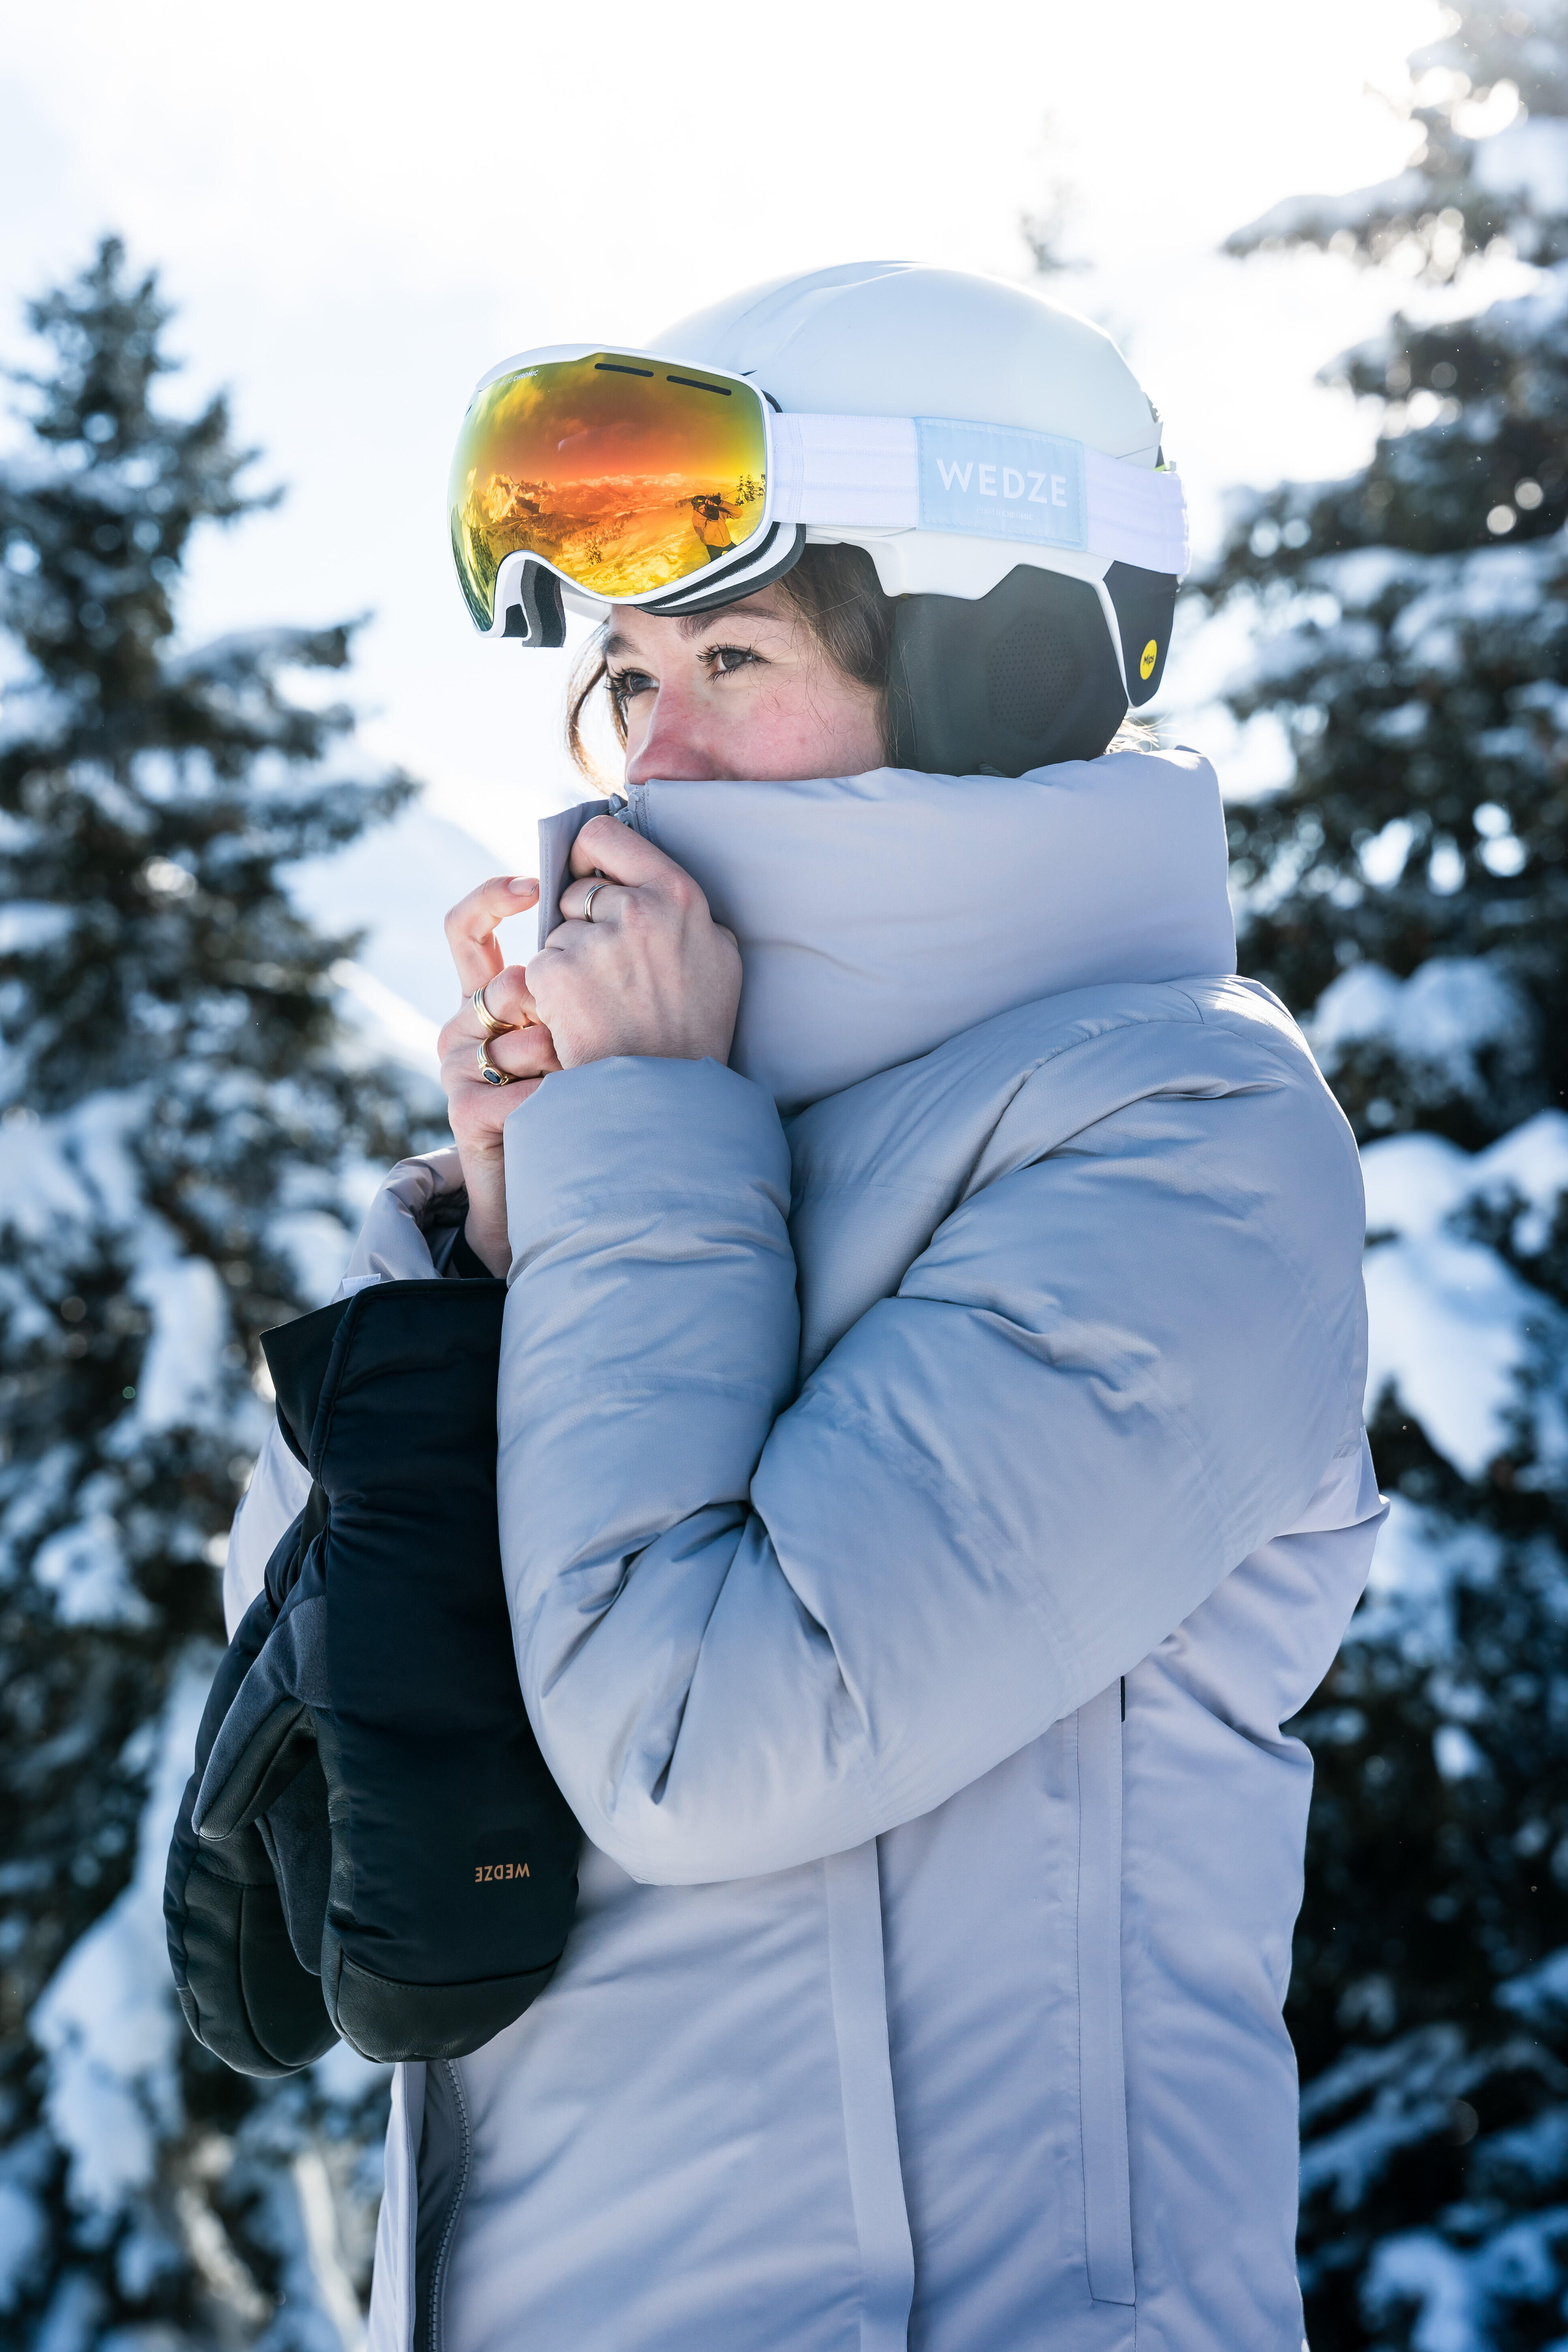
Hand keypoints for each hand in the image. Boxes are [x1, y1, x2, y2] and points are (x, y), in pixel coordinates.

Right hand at [438, 876, 562, 1273]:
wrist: (561, 1188)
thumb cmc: (581, 1100)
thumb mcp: (582, 1027)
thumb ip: (581, 978)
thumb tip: (613, 912)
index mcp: (487, 999)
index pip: (466, 929)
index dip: (491, 897)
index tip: (533, 884)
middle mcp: (461, 1027)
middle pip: (511, 984)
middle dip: (565, 1013)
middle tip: (593, 1047)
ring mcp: (458, 1070)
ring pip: (528, 1037)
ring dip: (573, 1063)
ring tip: (591, 1089)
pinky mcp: (465, 1111)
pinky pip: (528, 1088)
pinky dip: (565, 1103)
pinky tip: (581, 1115)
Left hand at [526, 816, 740, 1068]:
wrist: (665, 1100)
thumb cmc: (694, 1032)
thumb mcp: (718, 959)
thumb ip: (683, 910)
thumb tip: (646, 876)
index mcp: (679, 894)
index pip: (605, 834)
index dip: (588, 857)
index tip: (590, 882)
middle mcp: (637, 909)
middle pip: (577, 891)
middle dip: (583, 924)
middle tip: (611, 974)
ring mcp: (594, 941)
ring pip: (556, 932)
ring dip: (568, 963)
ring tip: (602, 1005)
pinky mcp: (556, 974)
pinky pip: (538, 967)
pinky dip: (550, 995)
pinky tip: (580, 1021)